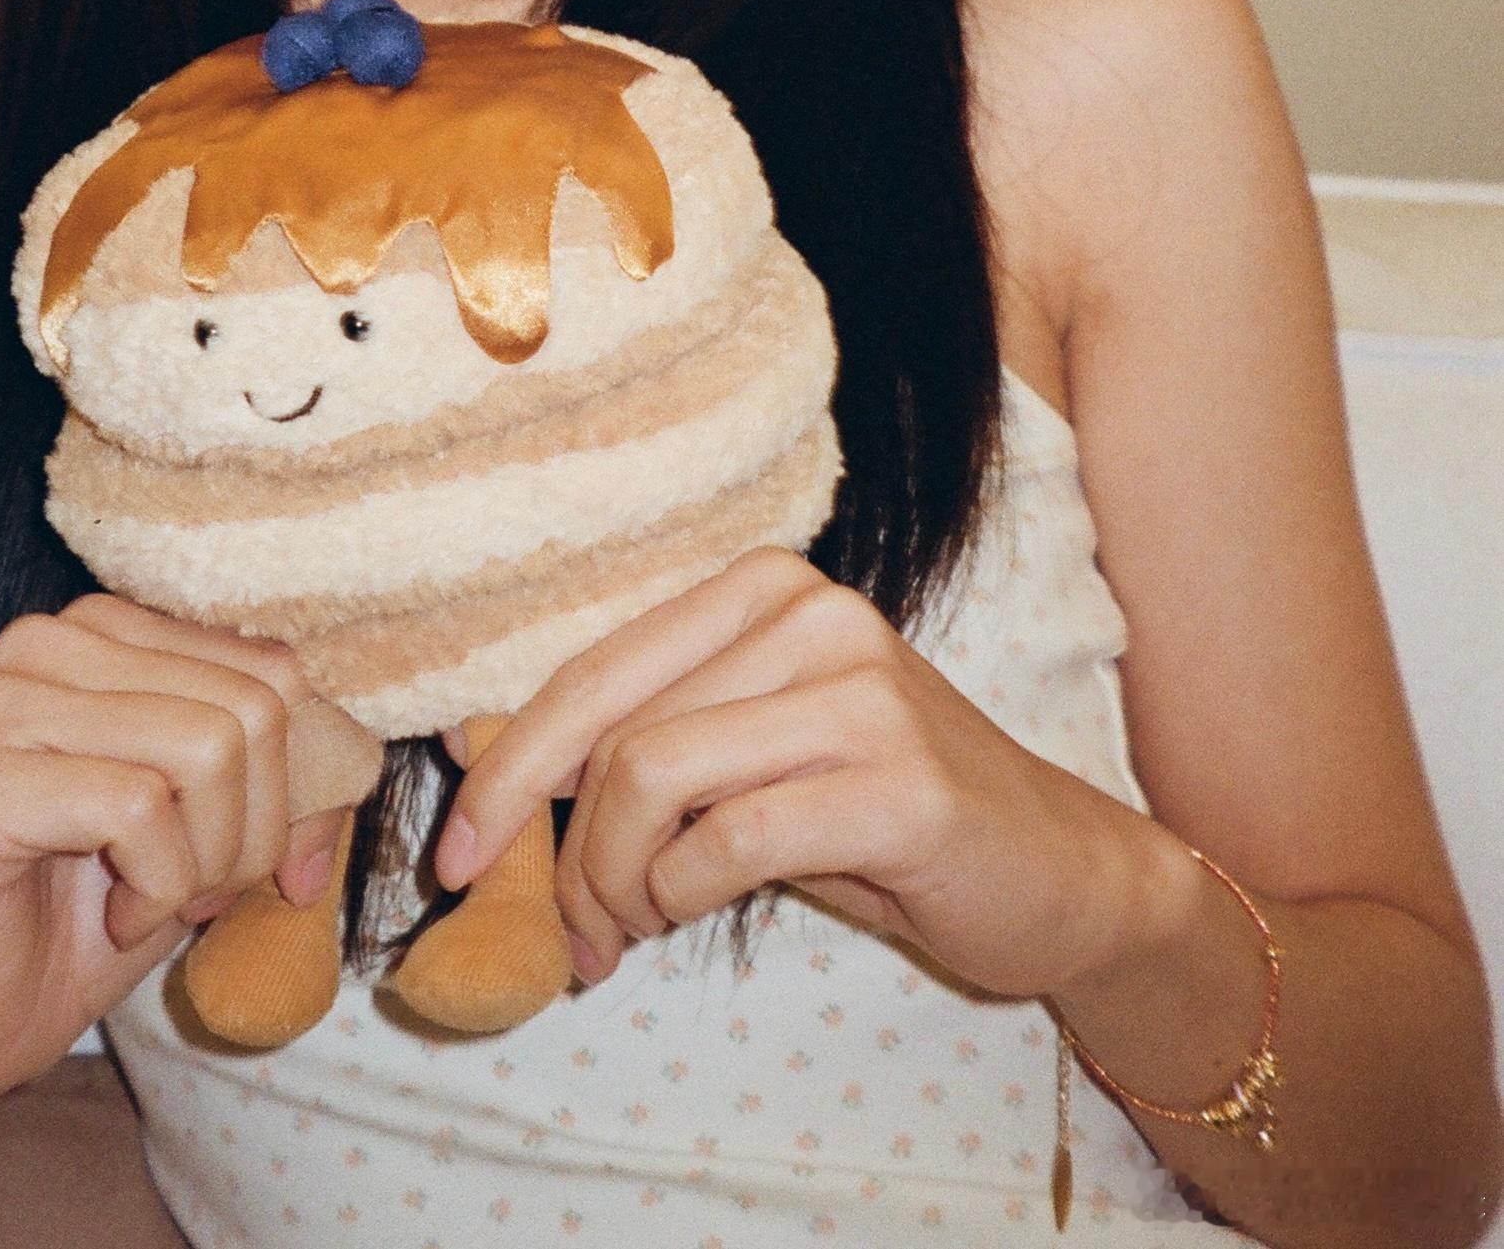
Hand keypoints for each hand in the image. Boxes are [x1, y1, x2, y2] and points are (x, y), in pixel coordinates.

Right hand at [0, 593, 348, 1128]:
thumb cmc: (89, 918)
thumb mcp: (217, 835)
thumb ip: (288, 778)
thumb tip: (357, 761)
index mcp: (103, 629)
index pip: (271, 669)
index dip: (291, 790)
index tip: (237, 861)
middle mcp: (43, 642)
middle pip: (250, 707)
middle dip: (251, 832)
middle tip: (191, 892)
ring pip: (205, 749)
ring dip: (205, 864)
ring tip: (147, 899)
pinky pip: (140, 808)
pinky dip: (157, 890)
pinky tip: (109, 915)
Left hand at [432, 549, 1169, 999]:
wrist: (1062, 872)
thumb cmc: (883, 818)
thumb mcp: (750, 761)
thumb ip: (638, 743)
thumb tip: (467, 741)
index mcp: (764, 589)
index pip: (595, 670)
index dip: (510, 767)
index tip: (460, 857)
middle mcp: (810, 612)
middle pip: (615, 732)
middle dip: (561, 849)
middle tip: (566, 933)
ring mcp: (859, 688)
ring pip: (655, 781)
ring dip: (614, 884)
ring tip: (624, 935)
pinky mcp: (897, 778)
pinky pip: (727, 842)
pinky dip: (679, 895)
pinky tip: (687, 917)